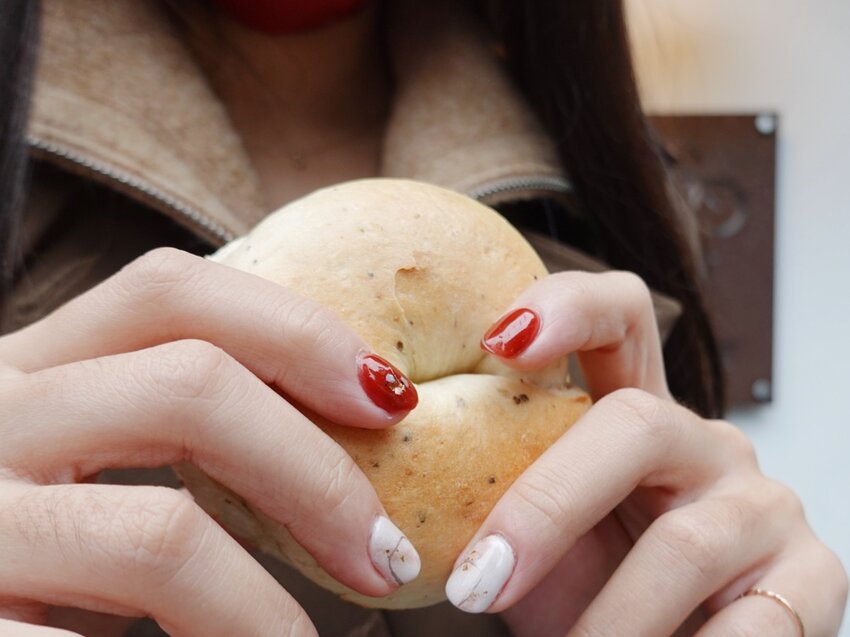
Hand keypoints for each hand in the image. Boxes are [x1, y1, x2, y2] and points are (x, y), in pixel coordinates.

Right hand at [0, 248, 420, 636]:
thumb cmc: (24, 555)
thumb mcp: (77, 474)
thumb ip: (170, 448)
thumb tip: (337, 484)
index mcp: (28, 371)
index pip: (174, 292)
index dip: (300, 331)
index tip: (391, 399)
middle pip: (191, 386)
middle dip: (316, 474)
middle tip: (387, 556)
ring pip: (158, 536)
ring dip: (264, 611)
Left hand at [445, 271, 846, 635]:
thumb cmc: (593, 595)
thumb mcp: (545, 543)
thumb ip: (504, 506)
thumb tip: (393, 515)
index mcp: (634, 420)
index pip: (621, 319)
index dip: (567, 306)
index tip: (496, 339)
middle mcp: (705, 445)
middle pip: (637, 425)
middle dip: (546, 508)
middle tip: (479, 583)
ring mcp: (763, 507)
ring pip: (683, 544)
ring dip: (608, 622)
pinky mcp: (812, 580)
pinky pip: (754, 625)